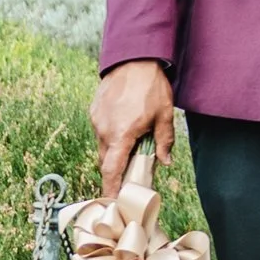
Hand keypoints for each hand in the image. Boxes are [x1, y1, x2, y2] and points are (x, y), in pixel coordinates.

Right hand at [92, 60, 175, 195]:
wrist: (134, 57)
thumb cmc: (151, 86)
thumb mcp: (164, 115)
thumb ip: (164, 141)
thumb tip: (164, 162)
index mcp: (121, 135)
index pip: (111, 171)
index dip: (110, 189)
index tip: (111, 201)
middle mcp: (104, 130)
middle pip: (105, 161)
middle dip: (115, 169)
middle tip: (130, 169)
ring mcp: (97, 119)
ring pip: (102, 145)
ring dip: (113, 149)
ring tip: (131, 141)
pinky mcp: (94, 110)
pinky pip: (100, 130)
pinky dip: (110, 134)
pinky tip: (124, 123)